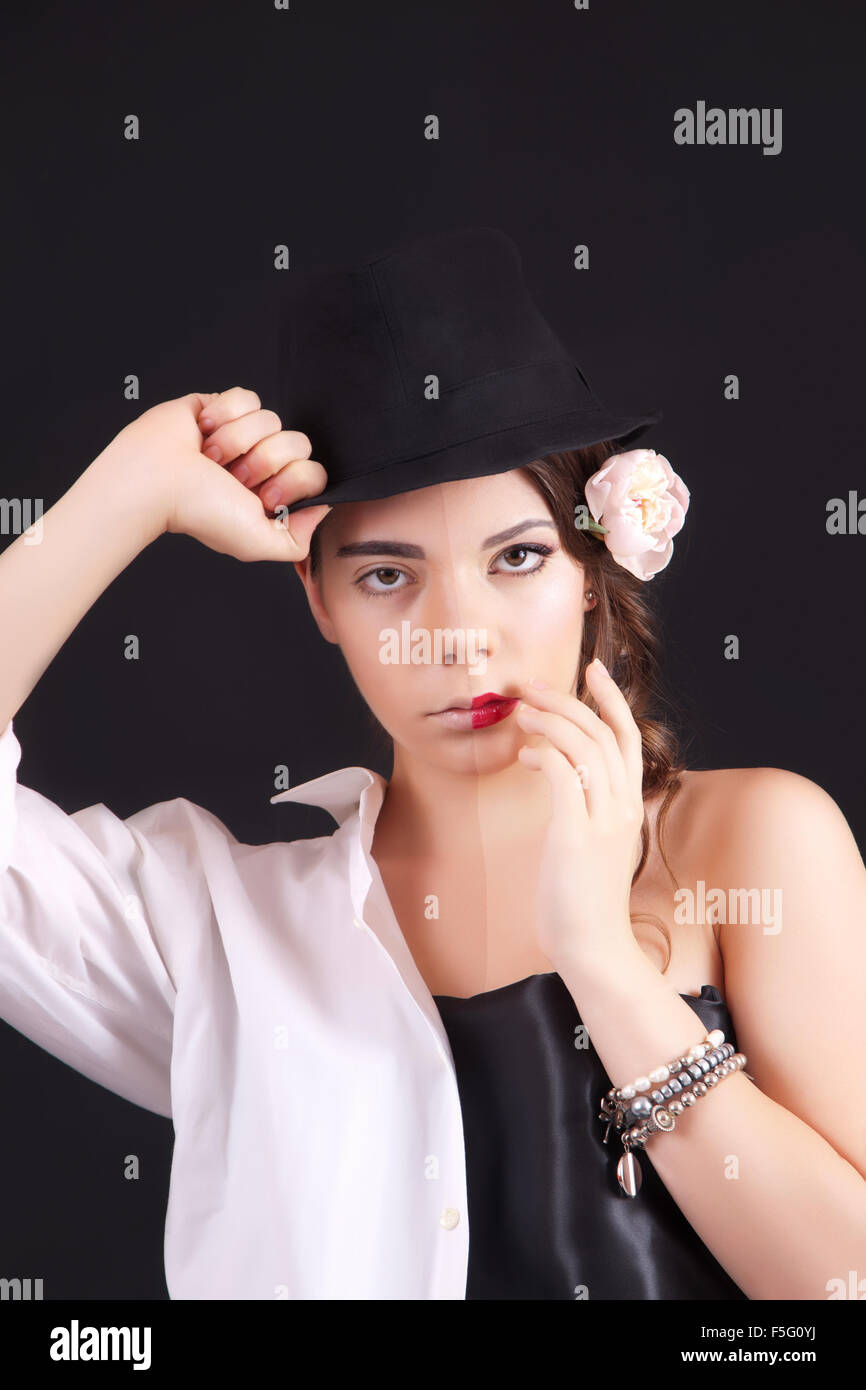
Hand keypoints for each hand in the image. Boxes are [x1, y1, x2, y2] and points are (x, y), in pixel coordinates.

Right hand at [100, 388, 330, 561]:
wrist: (156, 480)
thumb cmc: (199, 512)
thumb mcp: (257, 543)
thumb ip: (298, 540)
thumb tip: (323, 510)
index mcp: (272, 493)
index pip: (314, 474)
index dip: (291, 483)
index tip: (262, 498)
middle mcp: (261, 463)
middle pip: (299, 443)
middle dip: (263, 461)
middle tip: (232, 477)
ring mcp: (243, 434)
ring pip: (272, 419)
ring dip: (236, 441)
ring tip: (211, 458)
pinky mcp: (223, 406)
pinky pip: (248, 398)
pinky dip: (224, 414)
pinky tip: (203, 432)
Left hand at [515, 659, 645, 969]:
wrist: (592, 946)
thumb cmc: (583, 899)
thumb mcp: (591, 843)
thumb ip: (583, 808)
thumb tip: (557, 774)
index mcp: (627, 805)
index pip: (628, 736)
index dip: (612, 698)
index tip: (592, 669)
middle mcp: (622, 806)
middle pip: (605, 732)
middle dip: (570, 698)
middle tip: (533, 684)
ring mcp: (602, 821)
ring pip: (585, 747)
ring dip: (551, 720)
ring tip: (522, 710)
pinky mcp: (576, 836)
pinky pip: (564, 777)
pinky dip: (543, 756)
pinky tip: (523, 755)